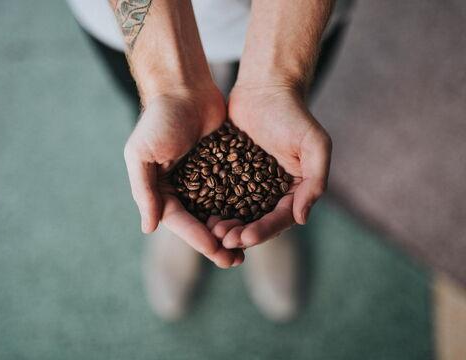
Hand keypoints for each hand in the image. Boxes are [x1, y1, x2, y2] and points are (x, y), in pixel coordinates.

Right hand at [124, 87, 244, 267]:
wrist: (184, 88)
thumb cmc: (160, 119)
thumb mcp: (142, 154)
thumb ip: (143, 191)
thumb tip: (148, 228)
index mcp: (161, 189)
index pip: (181, 222)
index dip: (199, 239)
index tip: (218, 252)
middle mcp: (181, 188)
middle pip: (200, 223)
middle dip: (217, 243)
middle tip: (235, 260)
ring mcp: (203, 179)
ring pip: (218, 212)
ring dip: (231, 230)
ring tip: (247, 247)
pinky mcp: (222, 167)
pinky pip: (232, 192)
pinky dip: (241, 208)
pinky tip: (255, 219)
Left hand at [209, 83, 331, 248]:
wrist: (265, 88)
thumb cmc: (293, 114)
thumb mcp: (315, 145)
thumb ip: (315, 182)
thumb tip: (302, 218)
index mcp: (294, 189)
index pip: (280, 218)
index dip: (264, 231)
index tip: (245, 238)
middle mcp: (273, 191)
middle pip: (257, 221)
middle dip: (242, 234)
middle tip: (224, 240)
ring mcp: (250, 183)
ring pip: (238, 213)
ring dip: (227, 226)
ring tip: (212, 231)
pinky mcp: (231, 173)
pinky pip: (221, 194)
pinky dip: (214, 206)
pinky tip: (202, 214)